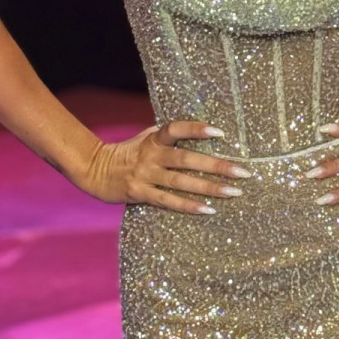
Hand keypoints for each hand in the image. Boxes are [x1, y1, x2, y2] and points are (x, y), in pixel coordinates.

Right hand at [79, 120, 254, 213]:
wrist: (95, 170)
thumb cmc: (129, 151)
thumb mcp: (146, 137)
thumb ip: (168, 136)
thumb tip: (199, 131)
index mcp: (154, 138)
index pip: (177, 129)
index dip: (197, 129)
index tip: (220, 133)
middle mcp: (152, 155)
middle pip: (187, 159)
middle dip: (217, 165)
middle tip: (243, 171)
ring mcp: (146, 175)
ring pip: (182, 182)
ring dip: (210, 188)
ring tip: (233, 192)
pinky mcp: (141, 194)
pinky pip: (169, 202)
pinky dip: (189, 206)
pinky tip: (209, 210)